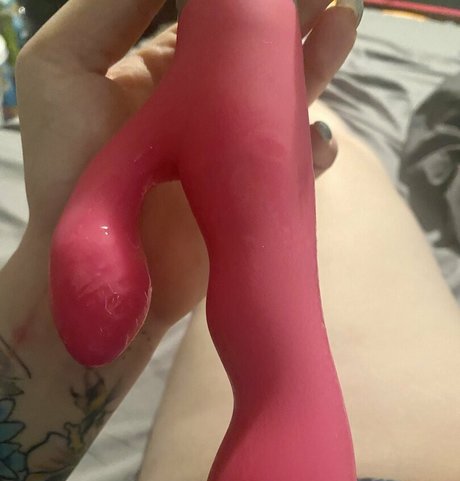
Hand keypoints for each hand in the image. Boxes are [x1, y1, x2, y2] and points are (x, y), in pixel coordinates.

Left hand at [16, 0, 358, 326]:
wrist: (97, 264)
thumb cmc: (65, 169)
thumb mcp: (64, 68)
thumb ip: (112, 9)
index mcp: (159, 70)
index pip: (213, 20)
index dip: (246, 2)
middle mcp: (200, 106)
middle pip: (258, 52)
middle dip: (292, 19)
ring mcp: (229, 152)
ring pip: (285, 99)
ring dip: (317, 64)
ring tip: (341, 26)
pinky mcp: (248, 192)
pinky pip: (294, 163)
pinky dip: (314, 149)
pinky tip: (318, 138)